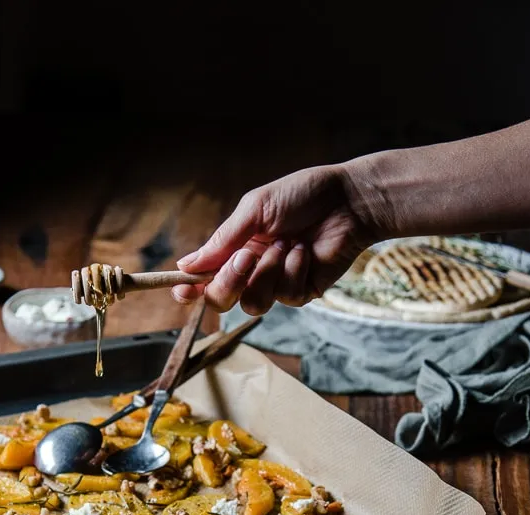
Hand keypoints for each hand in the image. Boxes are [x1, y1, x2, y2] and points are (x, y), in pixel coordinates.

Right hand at [172, 165, 373, 314]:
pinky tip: (305, 250)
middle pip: (222, 300)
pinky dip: (293, 270)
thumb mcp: (254, 210)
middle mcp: (252, 270)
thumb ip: (222, 240)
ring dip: (267, 273)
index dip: (190, 288)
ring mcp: (276, 284)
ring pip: (253, 304)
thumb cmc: (301, 196)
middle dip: (229, 281)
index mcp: (235, 248)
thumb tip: (186, 264)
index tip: (183, 289)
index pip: (204, 278)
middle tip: (245, 257)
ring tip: (286, 244)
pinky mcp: (301, 292)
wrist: (347, 201)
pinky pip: (286, 295)